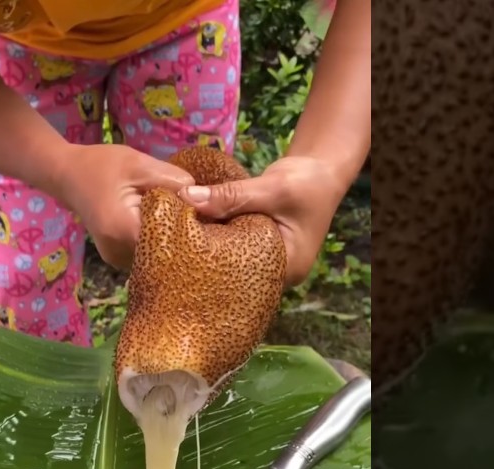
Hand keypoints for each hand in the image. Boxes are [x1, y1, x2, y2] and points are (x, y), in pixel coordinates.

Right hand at [49, 144, 193, 270]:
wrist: (67, 176)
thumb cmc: (101, 166)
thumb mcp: (139, 164)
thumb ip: (172, 180)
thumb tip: (201, 196)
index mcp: (123, 230)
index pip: (171, 239)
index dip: (191, 228)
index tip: (206, 214)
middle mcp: (119, 253)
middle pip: (165, 252)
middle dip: (183, 235)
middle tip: (201, 217)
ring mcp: (117, 260)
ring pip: (156, 257)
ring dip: (171, 240)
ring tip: (184, 221)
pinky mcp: (118, 259)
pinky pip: (146, 255)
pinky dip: (158, 242)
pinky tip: (165, 226)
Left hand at [177, 155, 347, 287]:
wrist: (322, 170)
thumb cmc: (307, 182)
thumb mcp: (271, 188)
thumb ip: (231, 195)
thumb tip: (187, 198)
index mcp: (287, 268)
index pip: (242, 274)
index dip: (211, 263)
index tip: (180, 248)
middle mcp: (277, 272)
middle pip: (233, 270)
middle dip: (205, 255)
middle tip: (172, 244)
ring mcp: (267, 261)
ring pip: (230, 257)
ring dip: (209, 244)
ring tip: (176, 236)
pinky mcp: (258, 247)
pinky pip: (232, 246)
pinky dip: (216, 235)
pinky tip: (192, 227)